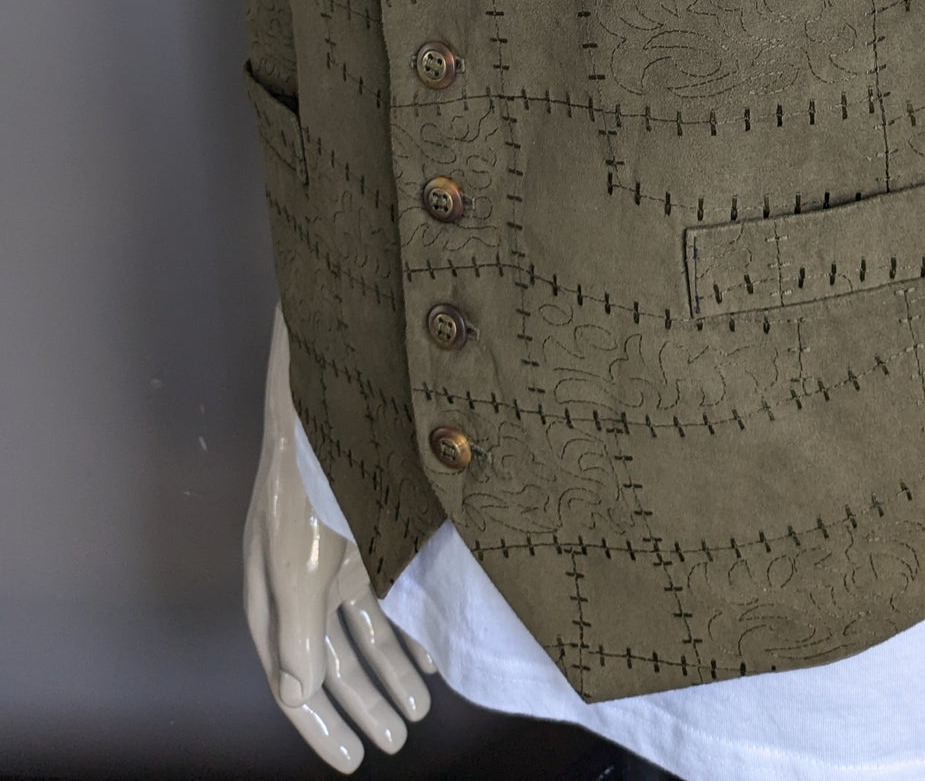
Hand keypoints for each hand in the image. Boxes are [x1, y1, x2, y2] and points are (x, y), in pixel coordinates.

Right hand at [242, 302, 437, 770]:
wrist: (333, 399)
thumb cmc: (304, 476)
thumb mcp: (295, 557)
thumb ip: (296, 627)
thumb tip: (294, 692)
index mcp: (271, 592)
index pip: (289, 678)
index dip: (318, 722)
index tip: (349, 761)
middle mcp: (303, 581)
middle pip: (330, 662)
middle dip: (363, 704)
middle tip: (395, 743)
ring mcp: (339, 558)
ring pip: (364, 633)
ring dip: (390, 673)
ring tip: (419, 713)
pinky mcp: (371, 535)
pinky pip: (390, 596)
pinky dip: (410, 628)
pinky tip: (434, 657)